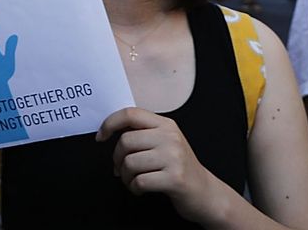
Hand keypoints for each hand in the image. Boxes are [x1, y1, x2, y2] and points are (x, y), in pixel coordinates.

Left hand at [97, 107, 229, 222]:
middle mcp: (170, 137)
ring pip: (130, 163)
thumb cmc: (179, 168)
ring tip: (133, 180)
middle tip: (121, 169)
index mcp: (166, 125)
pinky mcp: (174, 179)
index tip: (101, 136)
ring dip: (125, 177)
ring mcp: (174, 157)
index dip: (110, 123)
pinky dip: (134, 188)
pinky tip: (141, 189)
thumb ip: (144, 132)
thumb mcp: (166, 142)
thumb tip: (110, 129)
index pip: (130, 114)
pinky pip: (139, 181)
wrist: (206, 192)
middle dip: (117, 159)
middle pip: (125, 141)